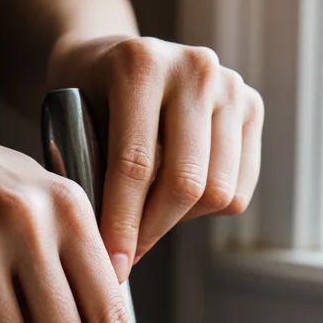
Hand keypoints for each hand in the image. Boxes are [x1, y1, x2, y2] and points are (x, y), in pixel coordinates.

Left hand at [48, 34, 263, 282]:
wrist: (115, 56)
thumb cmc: (86, 98)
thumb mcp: (70, 126)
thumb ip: (90, 175)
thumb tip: (112, 252)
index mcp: (141, 65)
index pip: (136, 165)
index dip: (123, 225)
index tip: (112, 267)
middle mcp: (194, 68)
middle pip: (185, 182)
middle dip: (152, 231)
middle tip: (127, 256)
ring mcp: (230, 85)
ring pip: (218, 191)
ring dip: (180, 221)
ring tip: (149, 218)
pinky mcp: (252, 107)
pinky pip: (239, 189)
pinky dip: (207, 209)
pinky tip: (177, 198)